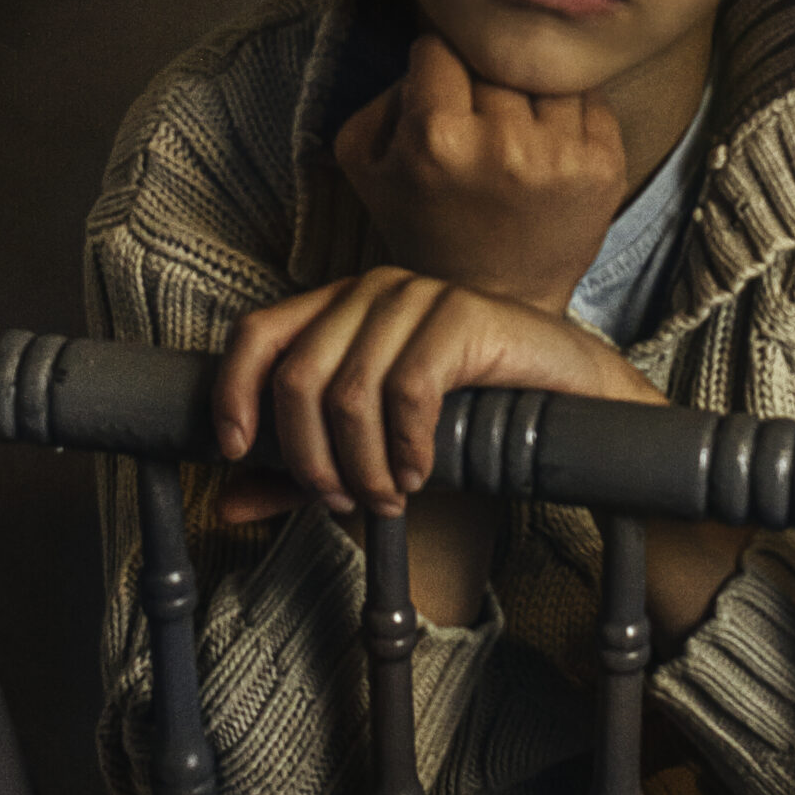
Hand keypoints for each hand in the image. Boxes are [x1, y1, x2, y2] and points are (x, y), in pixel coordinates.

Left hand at [211, 267, 662, 521]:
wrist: (569, 394)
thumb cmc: (467, 416)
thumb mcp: (371, 448)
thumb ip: (299, 472)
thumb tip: (226, 505)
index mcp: (339, 306)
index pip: (257, 333)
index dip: (234, 392)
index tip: (237, 452)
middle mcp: (371, 289)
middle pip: (298, 376)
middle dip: (311, 457)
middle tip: (345, 501)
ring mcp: (417, 295)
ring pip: (348, 393)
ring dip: (362, 465)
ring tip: (389, 496)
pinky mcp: (461, 314)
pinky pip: (407, 391)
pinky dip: (406, 447)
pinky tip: (422, 471)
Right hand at [333, 33, 626, 312]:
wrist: (493, 299)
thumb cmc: (424, 224)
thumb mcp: (367, 162)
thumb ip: (386, 91)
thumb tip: (432, 46)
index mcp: (436, 137)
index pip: (439, 46)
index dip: (435, 67)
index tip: (438, 96)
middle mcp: (503, 143)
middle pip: (494, 58)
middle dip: (482, 82)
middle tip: (476, 122)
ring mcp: (560, 155)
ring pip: (544, 74)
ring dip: (529, 95)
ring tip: (514, 138)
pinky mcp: (604, 166)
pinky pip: (589, 99)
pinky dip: (569, 115)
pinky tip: (548, 150)